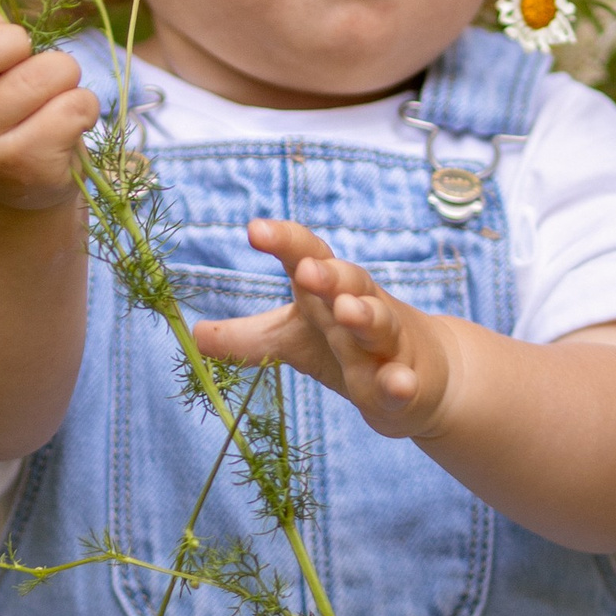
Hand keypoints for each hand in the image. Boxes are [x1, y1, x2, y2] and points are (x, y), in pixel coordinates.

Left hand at [187, 217, 457, 440]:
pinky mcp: (406, 385)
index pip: (308, 253)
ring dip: (365, 316)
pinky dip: (401, 383)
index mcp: (330, 289)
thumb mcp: (291, 340)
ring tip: (348, 311)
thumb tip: (193, 336)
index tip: (255, 230)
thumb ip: (246, 339)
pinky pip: (404, 382)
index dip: (285, 240)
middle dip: (330, 275)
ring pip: (379, 325)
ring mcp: (389, 345)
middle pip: (349, 282)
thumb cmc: (344, 347)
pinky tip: (397, 384)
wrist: (422, 376)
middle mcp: (362, 306)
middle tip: (307, 271)